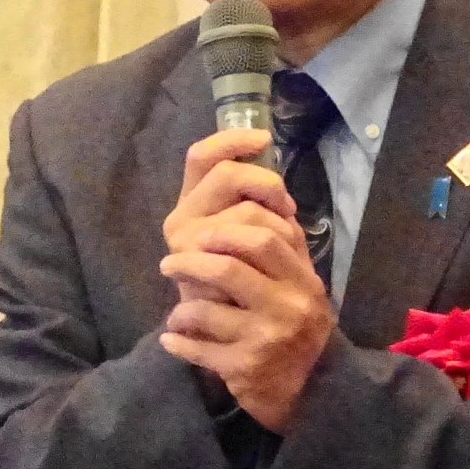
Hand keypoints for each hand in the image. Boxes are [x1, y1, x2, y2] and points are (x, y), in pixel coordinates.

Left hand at [159, 129, 334, 432]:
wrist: (314, 390)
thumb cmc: (299, 328)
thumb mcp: (301, 285)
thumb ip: (283, 247)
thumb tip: (255, 198)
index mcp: (302, 279)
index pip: (266, 236)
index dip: (227, 228)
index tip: (202, 233)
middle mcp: (289, 305)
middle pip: (230, 266)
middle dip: (191, 261)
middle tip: (170, 261)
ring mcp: (267, 337)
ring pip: (206, 309)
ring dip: (179, 308)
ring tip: (173, 310)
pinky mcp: (246, 368)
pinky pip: (198, 348)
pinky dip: (178, 342)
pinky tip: (171, 340)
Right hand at [162, 129, 300, 305]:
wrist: (231, 330)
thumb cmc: (246, 275)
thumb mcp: (250, 229)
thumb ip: (254, 197)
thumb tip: (273, 164)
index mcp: (192, 201)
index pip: (202, 156)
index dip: (231, 140)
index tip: (264, 138)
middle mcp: (182, 217)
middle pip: (228, 175)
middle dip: (268, 183)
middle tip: (286, 207)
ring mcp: (188, 243)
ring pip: (245, 210)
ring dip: (277, 220)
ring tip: (283, 241)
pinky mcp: (201, 268)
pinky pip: (249, 244)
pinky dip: (274, 245)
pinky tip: (278, 260)